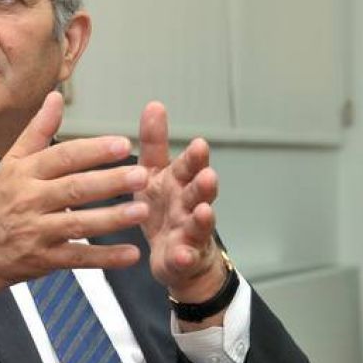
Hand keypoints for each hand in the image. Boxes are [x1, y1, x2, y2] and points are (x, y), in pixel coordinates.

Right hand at [0, 91, 150, 306]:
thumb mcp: (11, 163)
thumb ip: (37, 131)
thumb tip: (55, 97)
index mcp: (24, 173)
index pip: (62, 157)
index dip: (93, 150)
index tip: (122, 144)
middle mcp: (29, 200)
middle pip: (74, 189)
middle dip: (109, 182)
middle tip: (141, 175)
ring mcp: (36, 232)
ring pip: (78, 224)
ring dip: (111, 219)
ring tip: (142, 211)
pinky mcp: (44, 259)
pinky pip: (78, 259)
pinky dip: (105, 258)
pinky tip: (131, 253)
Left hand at [135, 102, 225, 311]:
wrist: (178, 257)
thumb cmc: (165, 208)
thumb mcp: (155, 174)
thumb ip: (155, 143)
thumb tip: (154, 104)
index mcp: (177, 182)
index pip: (186, 166)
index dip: (193, 157)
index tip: (199, 143)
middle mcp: (187, 204)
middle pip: (198, 192)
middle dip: (204, 184)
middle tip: (208, 174)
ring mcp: (189, 232)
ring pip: (198, 223)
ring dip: (203, 218)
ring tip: (204, 211)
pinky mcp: (184, 258)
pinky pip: (184, 257)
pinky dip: (184, 256)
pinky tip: (182, 254)